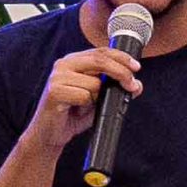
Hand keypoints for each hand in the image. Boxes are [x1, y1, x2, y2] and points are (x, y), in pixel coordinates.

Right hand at [28, 44, 142, 150]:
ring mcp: (57, 77)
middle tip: (131, 85)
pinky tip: (76, 110)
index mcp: (74, 61)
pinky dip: (86, 106)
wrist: (49, 135)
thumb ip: (116, 90)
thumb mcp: (99, 100)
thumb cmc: (72, 115)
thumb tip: (137, 85)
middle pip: (100, 60)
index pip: (101, 51)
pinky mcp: (54, 92)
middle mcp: (64, 64)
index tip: (136, 68)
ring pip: (94, 82)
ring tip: (86, 106)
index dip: (121, 57)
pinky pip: (84, 96)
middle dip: (121, 72)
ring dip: (97, 97)